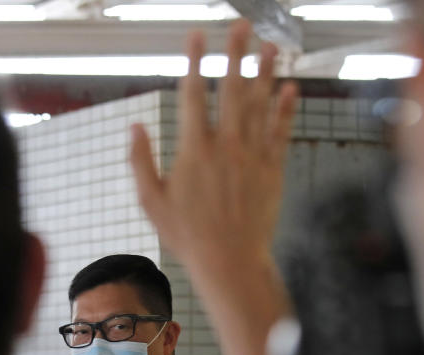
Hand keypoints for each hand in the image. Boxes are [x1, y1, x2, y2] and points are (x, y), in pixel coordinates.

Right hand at [130, 20, 298, 277]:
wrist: (230, 261)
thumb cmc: (187, 236)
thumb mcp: (151, 201)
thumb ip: (141, 161)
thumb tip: (134, 127)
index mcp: (193, 150)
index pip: (193, 94)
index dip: (194, 61)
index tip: (196, 35)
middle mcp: (225, 146)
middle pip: (231, 90)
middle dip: (235, 54)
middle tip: (241, 24)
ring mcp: (252, 156)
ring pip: (259, 105)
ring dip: (264, 72)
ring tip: (269, 45)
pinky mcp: (272, 169)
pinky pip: (280, 132)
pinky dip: (285, 108)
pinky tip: (290, 87)